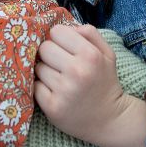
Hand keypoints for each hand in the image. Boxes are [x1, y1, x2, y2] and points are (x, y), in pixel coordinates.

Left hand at [35, 24, 145, 146]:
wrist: (110, 120)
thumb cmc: (105, 82)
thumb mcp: (106, 54)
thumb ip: (89, 33)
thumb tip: (65, 26)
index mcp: (91, 56)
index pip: (56, 31)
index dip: (59, 39)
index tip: (65, 48)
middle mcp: (77, 72)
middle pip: (44, 48)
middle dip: (51, 55)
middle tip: (61, 66)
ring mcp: (64, 91)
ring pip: (38, 67)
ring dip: (46, 73)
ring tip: (61, 81)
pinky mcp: (52, 107)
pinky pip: (35, 86)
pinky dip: (42, 89)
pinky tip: (55, 93)